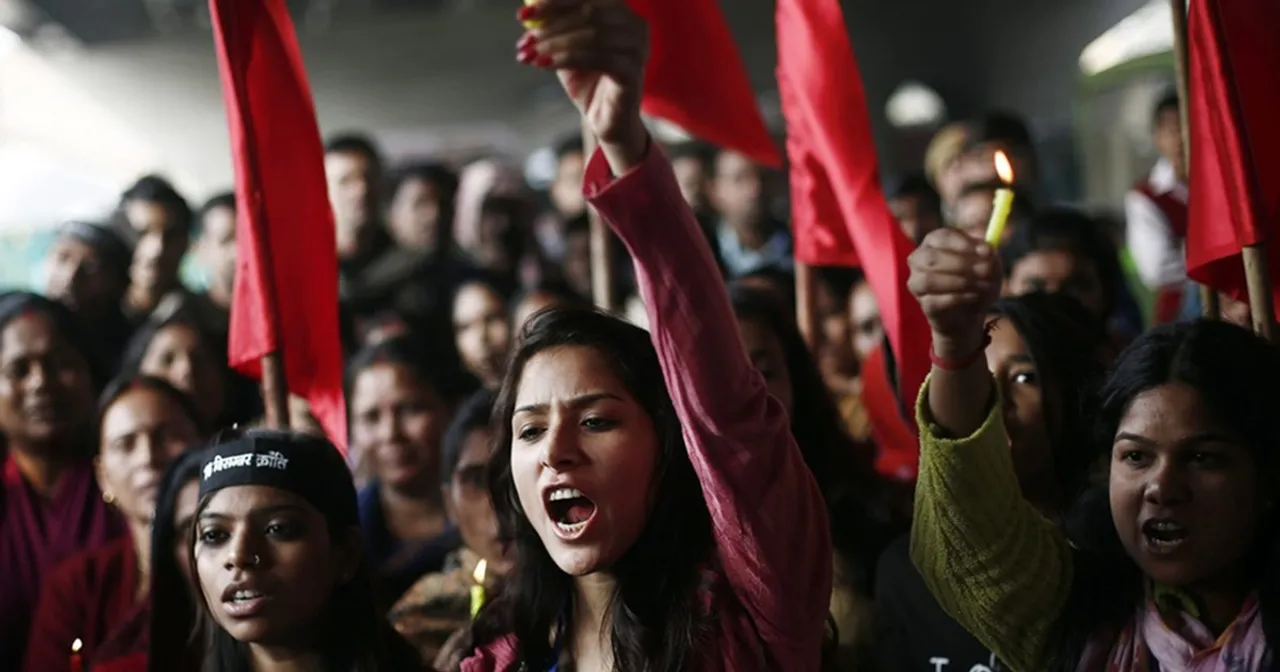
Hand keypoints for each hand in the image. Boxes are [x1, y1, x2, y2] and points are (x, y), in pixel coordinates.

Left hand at [517, 0, 649, 160]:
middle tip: (524, 41)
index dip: (552, 2)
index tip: (522, 15)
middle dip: (550, 26)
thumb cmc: (588, 81)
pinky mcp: (633, 71)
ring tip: (530, 55)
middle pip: (588, 12)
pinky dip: (566, 58)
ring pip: (591, 35)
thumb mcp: (566, 49)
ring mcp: (638, 48)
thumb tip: (527, 8)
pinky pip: (596, 58)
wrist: (606, 120)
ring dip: (554, 43)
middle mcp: (635, 25)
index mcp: (620, 12)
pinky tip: (544, 65)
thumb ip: (554, 28)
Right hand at [907, 228, 1001, 358]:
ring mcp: (918, 283)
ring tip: (979, 286)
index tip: (983, 251)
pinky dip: (958, 298)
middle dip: (960, 264)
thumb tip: (986, 249)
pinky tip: (973, 297)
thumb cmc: (977, 280)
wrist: (971, 312)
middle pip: (930, 258)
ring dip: (958, 282)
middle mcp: (919, 260)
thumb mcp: (990, 265)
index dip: (961, 243)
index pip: (940, 237)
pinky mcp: (924, 305)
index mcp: (934, 242)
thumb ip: (989, 255)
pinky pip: (935, 301)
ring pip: (928, 280)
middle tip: (983, 271)